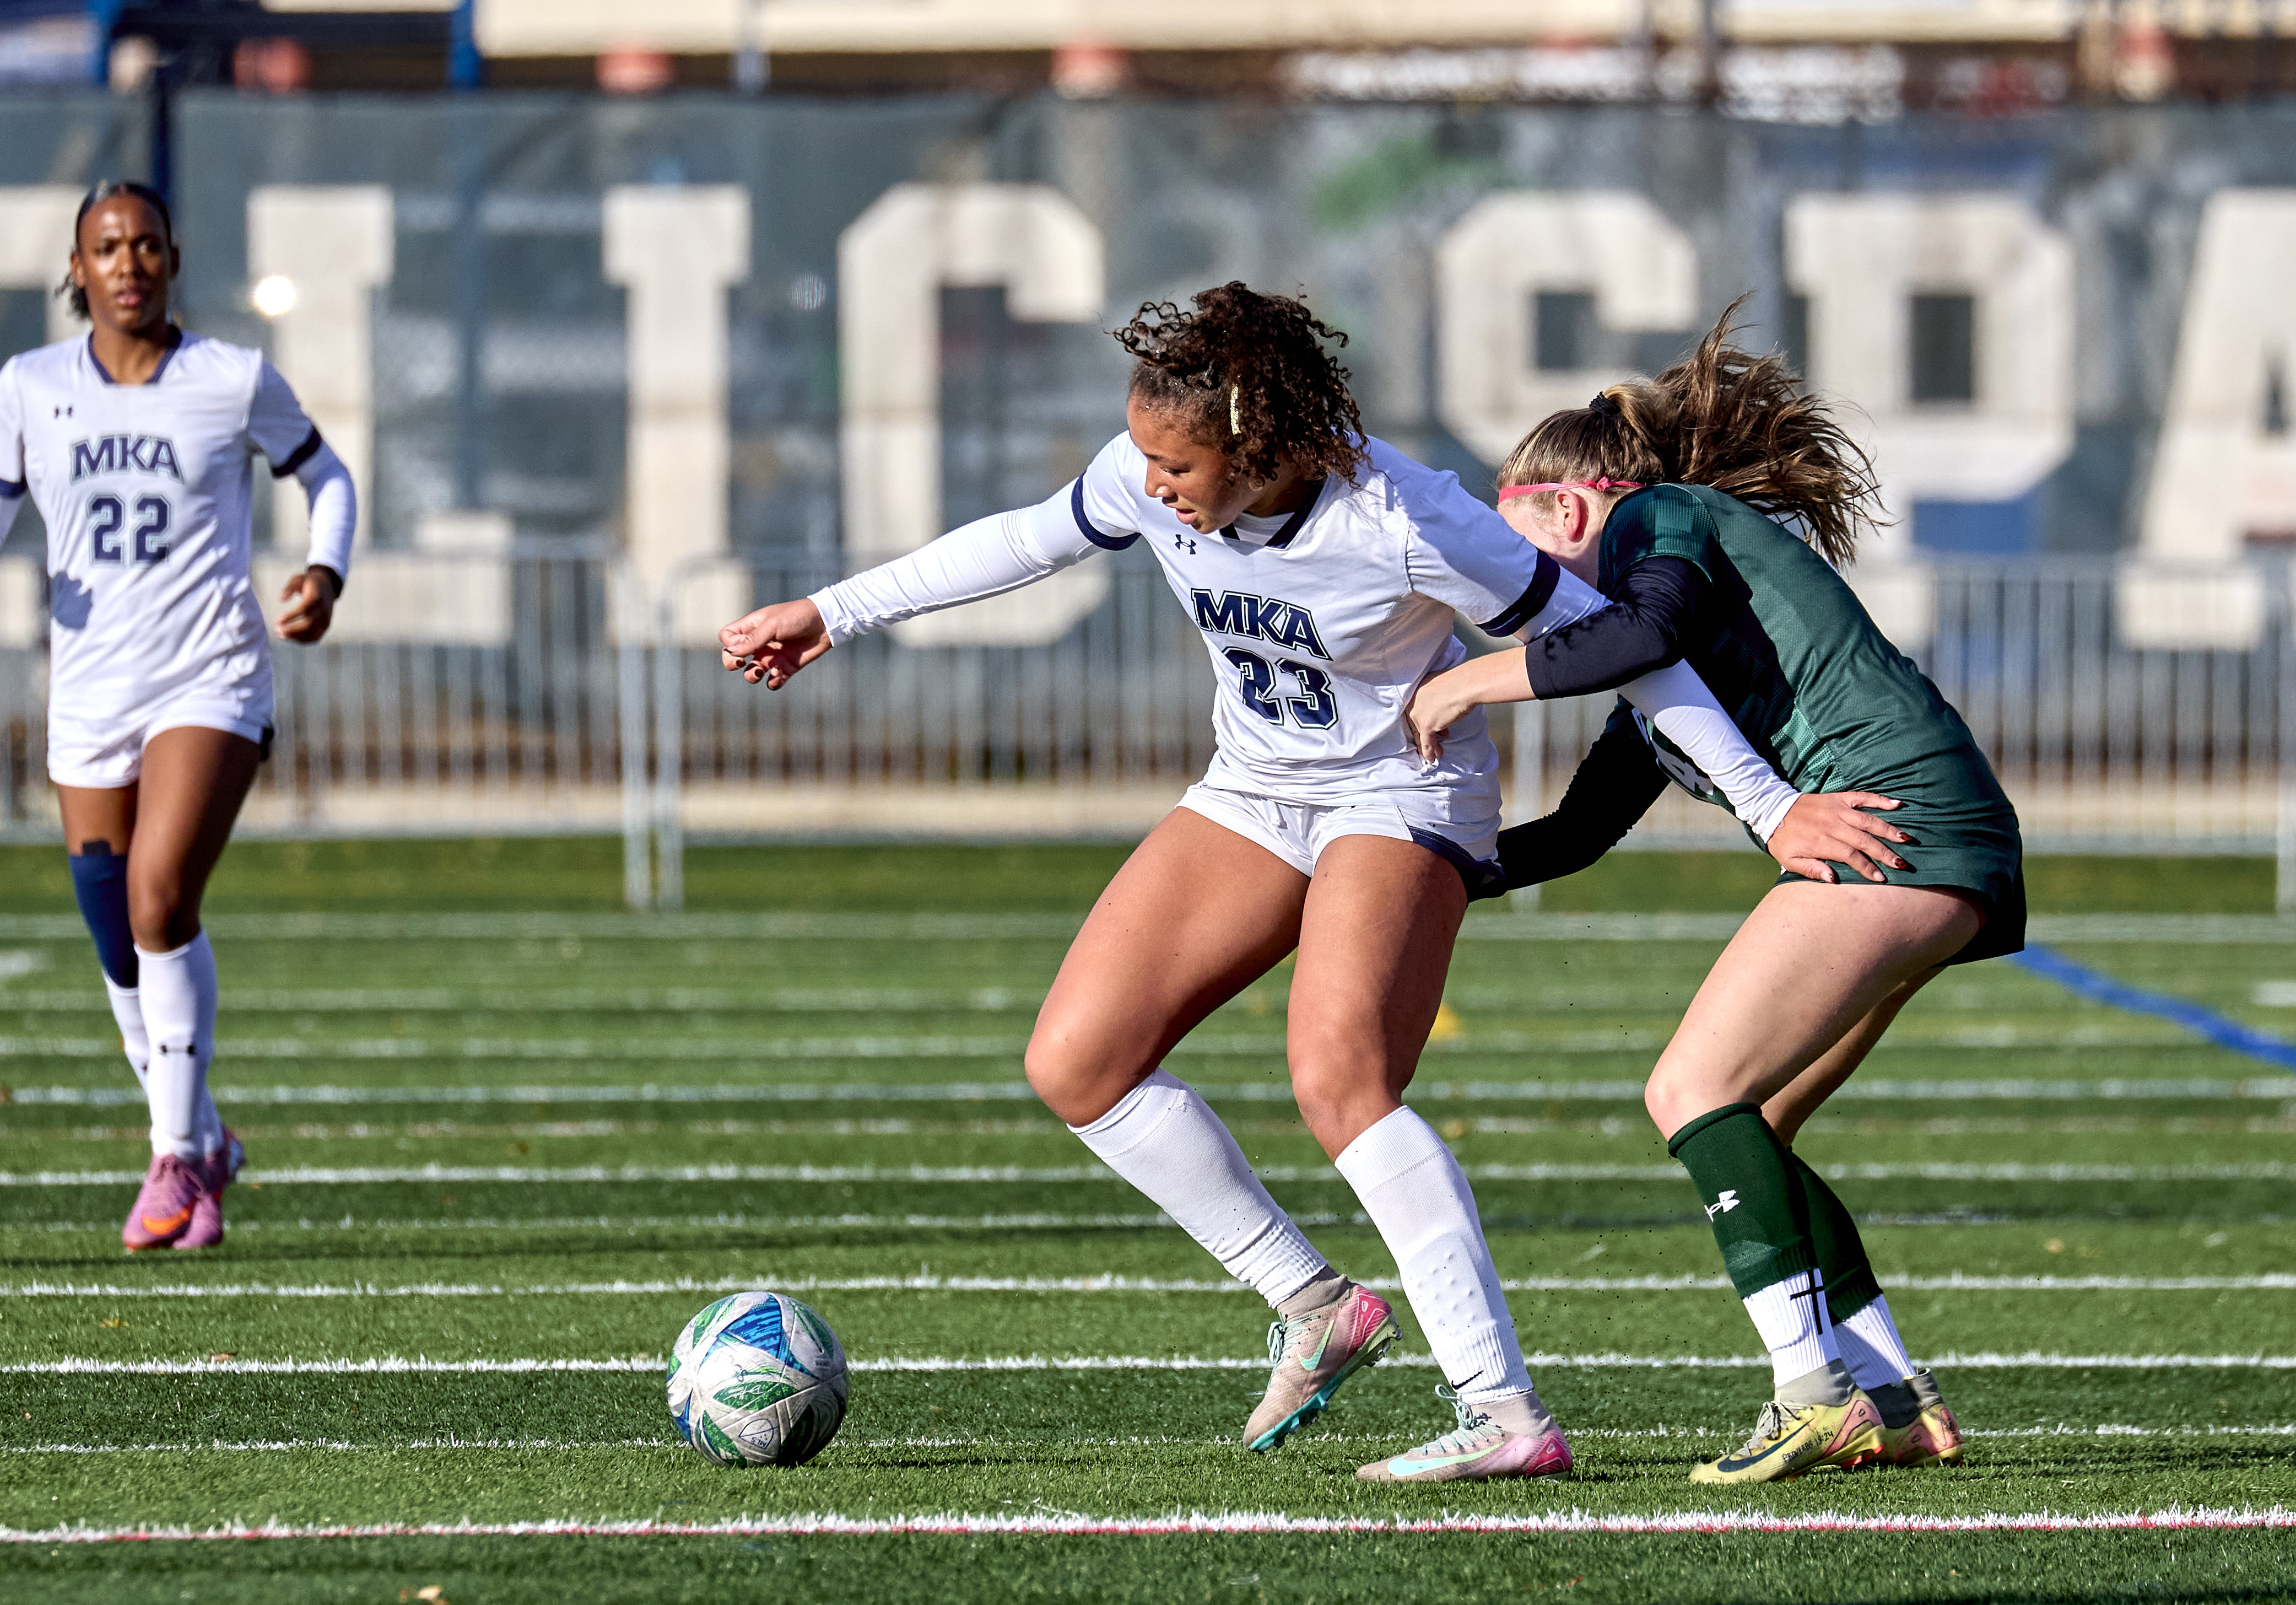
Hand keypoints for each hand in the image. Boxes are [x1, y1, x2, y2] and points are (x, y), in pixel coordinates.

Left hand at [275, 566, 337, 642]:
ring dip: (295, 637)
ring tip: (280, 635)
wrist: (328, 586)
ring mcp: (326, 619)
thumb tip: (281, 599)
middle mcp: (323, 610)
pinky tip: (290, 637)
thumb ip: (289, 588)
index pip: (304, 609)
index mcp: (316, 597)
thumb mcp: (298, 578)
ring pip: (312, 634)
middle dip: (291, 629)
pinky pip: (315, 637)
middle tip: (276, 629)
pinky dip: (302, 640)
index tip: (277, 620)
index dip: (290, 616)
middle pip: (309, 624)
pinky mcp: (326, 626)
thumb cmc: (309, 582)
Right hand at [719, 598, 830, 688]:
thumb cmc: (797, 616)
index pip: (728, 638)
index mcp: (752, 628)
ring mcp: (772, 656)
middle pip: (733, 658)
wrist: (824, 623)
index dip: (729, 644)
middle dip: (732, 664)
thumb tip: (731, 652)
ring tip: (762, 671)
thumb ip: (752, 639)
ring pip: (752, 673)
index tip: (743, 643)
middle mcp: (759, 643)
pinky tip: (777, 675)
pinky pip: (772, 681)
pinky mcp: (786, 667)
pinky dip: (772, 682)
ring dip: (752, 676)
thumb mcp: (772, 625)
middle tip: (742, 664)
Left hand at [1404, 654, 1527, 763]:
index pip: (1418, 709)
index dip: (1425, 719)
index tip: (1435, 727)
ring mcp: (1419, 712)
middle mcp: (1415, 700)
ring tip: (1438, 752)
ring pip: (1420, 733)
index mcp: (1419, 688)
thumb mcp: (1448, 686)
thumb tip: (1448, 706)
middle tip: (1435, 741)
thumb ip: (1442, 696)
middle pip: (1417, 722)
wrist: (1467, 683)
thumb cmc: (1463, 681)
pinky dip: (1429, 751)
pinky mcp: (1425, 724)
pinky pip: (1426, 741)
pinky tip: (1432, 758)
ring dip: (1429, 744)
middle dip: (1427, 733)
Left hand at [1764, 792, 1910, 883]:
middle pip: (1863, 839)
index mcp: (1821, 841)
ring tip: (1905, 839)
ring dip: (1888, 829)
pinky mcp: (1838, 797)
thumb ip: (1811, 870)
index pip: (1850, 856)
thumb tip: (1833, 879)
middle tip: (1902, 864)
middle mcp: (1832, 824)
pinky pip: (1863, 797)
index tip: (1881, 878)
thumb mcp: (1789, 860)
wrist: (1773, 809)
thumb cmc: (1783, 839)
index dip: (1867, 867)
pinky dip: (1880, 799)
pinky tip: (1898, 804)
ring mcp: (1837, 809)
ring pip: (1868, 819)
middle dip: (1884, 852)